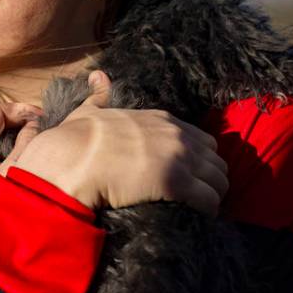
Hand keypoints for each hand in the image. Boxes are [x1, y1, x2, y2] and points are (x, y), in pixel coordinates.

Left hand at [0, 102, 42, 243]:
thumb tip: (34, 124)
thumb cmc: (6, 209)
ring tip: (37, 150)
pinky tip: (24, 173)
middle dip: (17, 127)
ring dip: (13, 146)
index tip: (44, 118)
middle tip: (43, 131)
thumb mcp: (22, 168)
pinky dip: (5, 163)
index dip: (20, 110)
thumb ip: (29, 139)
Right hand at [12, 70, 228, 214]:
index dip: (199, 160)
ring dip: (212, 196)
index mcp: (161, 120)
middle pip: (216, 161)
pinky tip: (198, 216)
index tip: (191, 175)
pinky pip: (210, 199)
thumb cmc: (78, 138)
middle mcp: (176, 136)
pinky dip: (207, 210)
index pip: (202, 140)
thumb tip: (97, 76)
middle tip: (197, 196)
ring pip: (219, 182)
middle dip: (210, 179)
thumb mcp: (90, 110)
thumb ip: (99, 95)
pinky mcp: (177, 183)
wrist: (73, 159)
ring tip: (198, 209)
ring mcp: (179, 159)